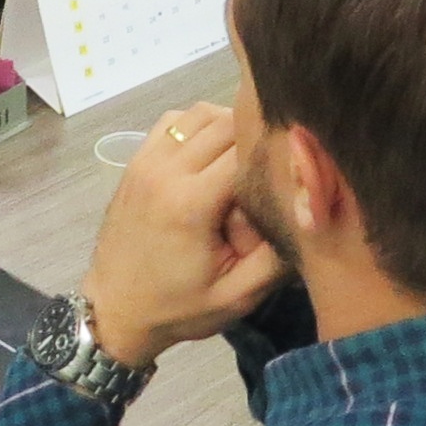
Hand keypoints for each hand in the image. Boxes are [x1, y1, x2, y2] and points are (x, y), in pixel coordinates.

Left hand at [80, 105, 282, 371]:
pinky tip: (212, 155)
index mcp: (191, 204)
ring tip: (245, 159)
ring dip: (228, 126)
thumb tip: (310, 211)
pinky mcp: (136, 161)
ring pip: (200, 114)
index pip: (246, 150)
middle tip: (272, 168)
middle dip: (256, 138)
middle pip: (225, 123)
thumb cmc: (179, 307)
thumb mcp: (237, 297)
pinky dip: (199, 126)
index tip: (292, 172)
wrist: (114, 311)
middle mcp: (165, 172)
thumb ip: (275, 257)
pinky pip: (174, 121)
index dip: (275, 155)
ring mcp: (146, 161)